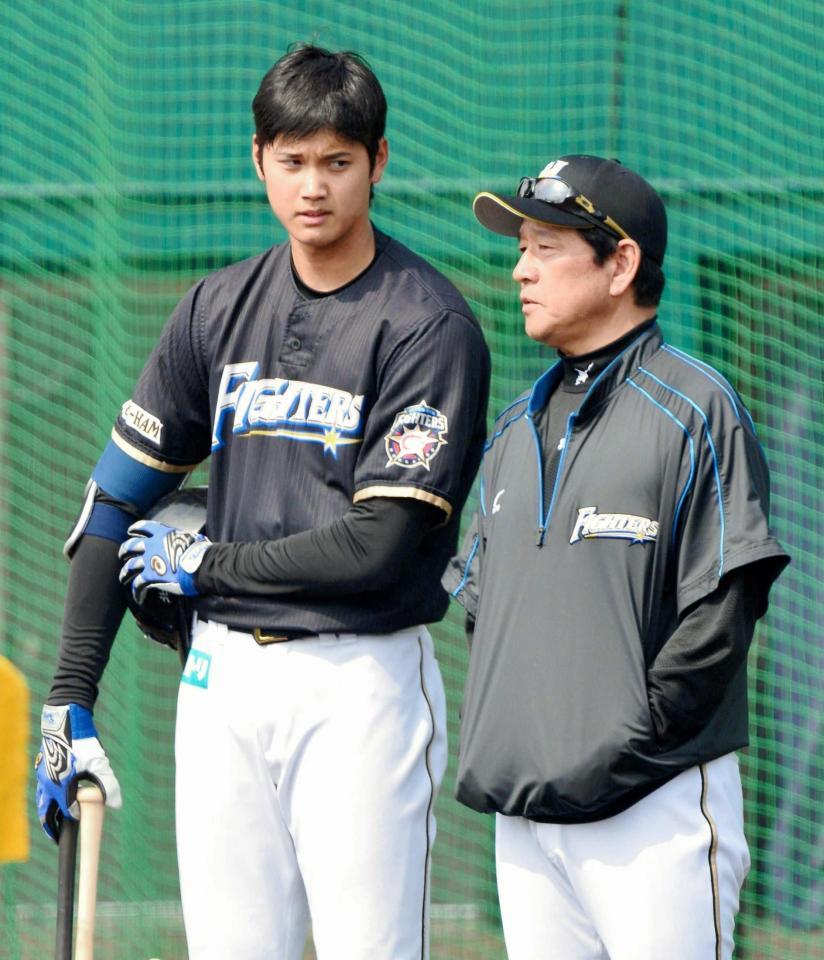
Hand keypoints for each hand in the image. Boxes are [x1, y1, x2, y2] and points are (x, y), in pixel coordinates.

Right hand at [35, 703, 121, 841]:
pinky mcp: (43, 766)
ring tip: (56, 818)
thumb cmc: (81, 740)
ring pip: (43, 800)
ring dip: (49, 810)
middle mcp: (47, 783)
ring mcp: (43, 774)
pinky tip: (58, 792)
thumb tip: (116, 804)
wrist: (64, 718)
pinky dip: (49, 796)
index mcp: (60, 786)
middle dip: (51, 826)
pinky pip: (44, 787)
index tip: (82, 821)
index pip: (68, 811)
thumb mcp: (99, 762)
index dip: (76, 818)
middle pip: (46, 812)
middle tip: (57, 836)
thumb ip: (108, 784)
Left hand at [118, 520, 210, 603]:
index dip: (136, 529)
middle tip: (122, 554)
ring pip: (129, 566)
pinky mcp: (150, 577)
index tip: (130, 531)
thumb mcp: (191, 538)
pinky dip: (136, 591)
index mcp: (162, 534)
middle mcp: (151, 545)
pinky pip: (138, 584)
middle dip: (125, 550)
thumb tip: (190, 541)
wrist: (199, 565)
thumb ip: (183, 540)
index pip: (144, 527)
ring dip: (125, 572)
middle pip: (131, 546)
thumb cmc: (200, 551)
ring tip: (123, 577)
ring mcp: (148, 561)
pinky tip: (138, 597)